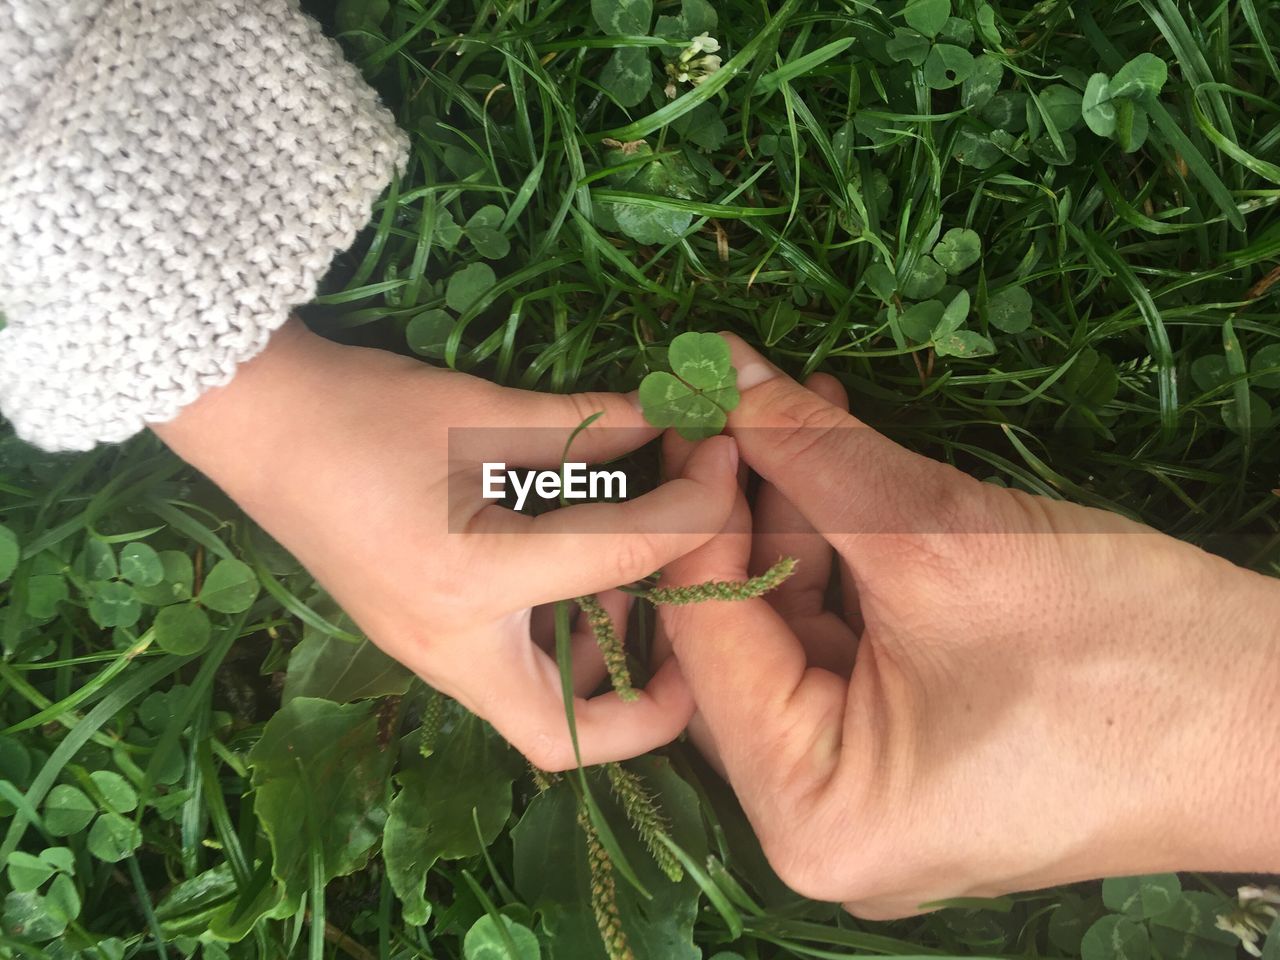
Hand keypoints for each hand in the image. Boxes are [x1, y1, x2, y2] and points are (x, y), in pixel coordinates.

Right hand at [152, 320, 737, 768]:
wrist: (256, 419)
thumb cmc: (364, 410)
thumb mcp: (487, 411)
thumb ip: (592, 425)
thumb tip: (676, 418)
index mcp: (475, 582)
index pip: (625, 556)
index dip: (693, 511)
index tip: (720, 470)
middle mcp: (450, 644)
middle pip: (567, 731)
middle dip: (652, 694)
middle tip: (697, 613)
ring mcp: (426, 651)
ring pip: (539, 706)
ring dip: (606, 662)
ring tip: (640, 580)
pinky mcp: (416, 636)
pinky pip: (507, 669)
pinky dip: (558, 637)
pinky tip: (580, 572)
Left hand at [659, 335, 1279, 916]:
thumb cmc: (1127, 649)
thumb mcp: (942, 537)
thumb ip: (812, 451)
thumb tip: (713, 368)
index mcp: (811, 812)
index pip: (706, 639)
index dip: (695, 512)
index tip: (698, 409)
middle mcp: (821, 825)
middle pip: (741, 643)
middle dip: (749, 514)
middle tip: (745, 407)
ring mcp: (868, 798)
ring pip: (792, 638)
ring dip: (798, 524)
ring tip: (805, 415)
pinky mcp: (910, 763)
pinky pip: (846, 653)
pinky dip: (844, 565)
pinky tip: (846, 472)